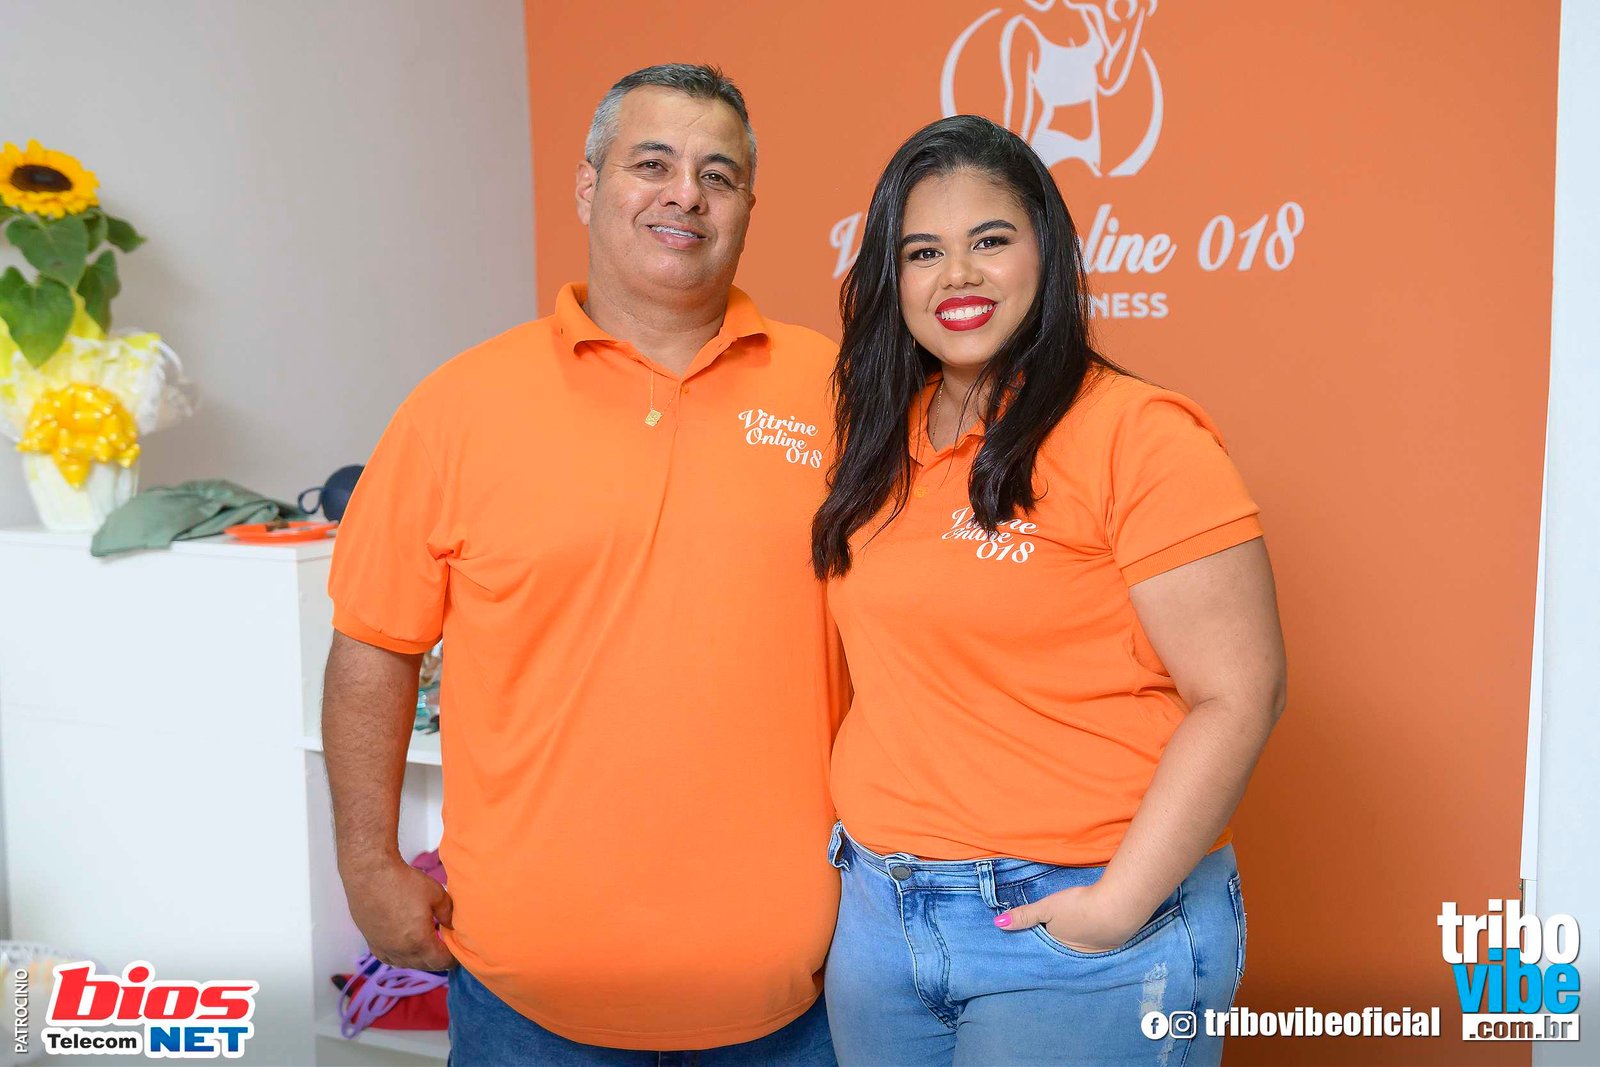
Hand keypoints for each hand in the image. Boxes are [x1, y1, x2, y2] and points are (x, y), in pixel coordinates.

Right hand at [341, 855, 455, 970]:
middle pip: (424, 965)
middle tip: (445, 949)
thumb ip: (448, 914)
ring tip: (427, 947)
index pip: (440, 962)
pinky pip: (389, 958)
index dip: (451, 959)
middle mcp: (400, 951)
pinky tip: (405, 947)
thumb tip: (453, 926)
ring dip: (419, 959)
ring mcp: (384, 948)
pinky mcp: (371, 942)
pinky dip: (400, 956)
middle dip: (437, 960)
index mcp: (419, 942)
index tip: (457, 954)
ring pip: (406, 963)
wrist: (371, 874)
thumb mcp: (436, 894)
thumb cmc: (404, 882)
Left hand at [993, 883, 1146, 952]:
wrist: (1118, 908)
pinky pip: (1096, 943)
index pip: (1043, 949)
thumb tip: (997, 924)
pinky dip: (1092, 938)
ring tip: (1069, 936)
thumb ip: (1025, 916)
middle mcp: (1075, 956)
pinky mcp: (1111, 943)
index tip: (1030, 940)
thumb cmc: (1079, 908)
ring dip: (1076, 943)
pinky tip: (1091, 931)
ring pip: (1079, 948)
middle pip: (1061, 950)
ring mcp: (1095, 952)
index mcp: (1057, 949)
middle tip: (1050, 938)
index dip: (1037, 942)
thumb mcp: (1047, 908)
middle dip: (1055, 947)